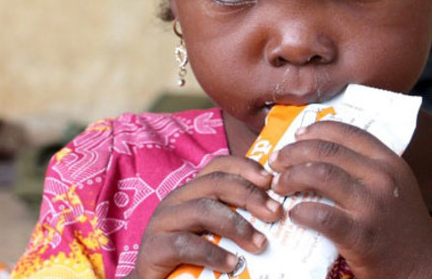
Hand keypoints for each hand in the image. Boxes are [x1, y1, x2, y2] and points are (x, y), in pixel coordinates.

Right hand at [129, 155, 284, 278]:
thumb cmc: (192, 259)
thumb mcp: (216, 234)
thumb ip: (237, 221)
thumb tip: (277, 216)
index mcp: (192, 192)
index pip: (219, 167)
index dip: (245, 167)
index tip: (271, 179)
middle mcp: (176, 200)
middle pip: (215, 184)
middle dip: (249, 195)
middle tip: (275, 213)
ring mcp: (162, 222)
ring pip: (202, 210)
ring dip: (236, 225)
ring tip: (259, 244)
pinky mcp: (154, 248)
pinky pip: (186, 244)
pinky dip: (212, 253)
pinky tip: (231, 263)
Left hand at [267, 122, 431, 278]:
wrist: (424, 268)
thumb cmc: (402, 227)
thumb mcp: (396, 187)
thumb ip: (368, 169)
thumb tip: (323, 154)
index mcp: (389, 162)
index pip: (346, 132)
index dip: (315, 130)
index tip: (296, 136)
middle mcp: (382, 178)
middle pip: (326, 150)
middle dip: (293, 152)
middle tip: (277, 163)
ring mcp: (372, 206)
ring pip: (320, 174)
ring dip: (291, 177)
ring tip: (279, 185)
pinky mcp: (361, 235)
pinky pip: (321, 215)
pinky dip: (300, 211)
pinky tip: (294, 214)